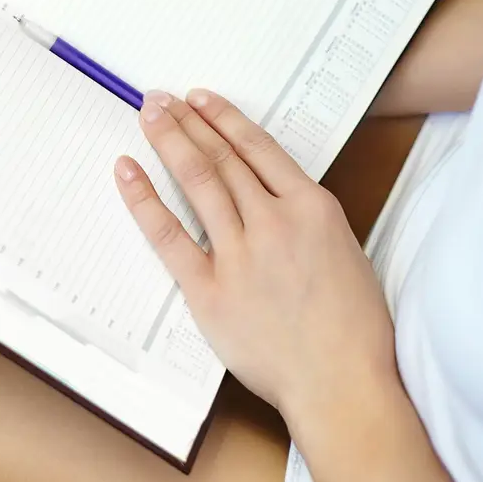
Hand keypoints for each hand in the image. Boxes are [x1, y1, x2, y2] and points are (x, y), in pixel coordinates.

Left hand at [114, 89, 397, 415]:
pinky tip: (128, 171)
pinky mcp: (210, 291)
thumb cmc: (353, 329)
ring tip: (149, 115)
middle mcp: (274, 222)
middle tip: (163, 98)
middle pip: (222, 158)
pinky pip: (169, 236)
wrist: (341, 383)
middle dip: (189, 122)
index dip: (225, 118)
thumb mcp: (345, 253)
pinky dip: (145, 199)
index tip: (202, 99)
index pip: (259, 148)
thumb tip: (273, 201)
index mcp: (313, 208)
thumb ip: (307, 221)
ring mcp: (240, 255)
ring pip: (198, 182)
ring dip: (170, 141)